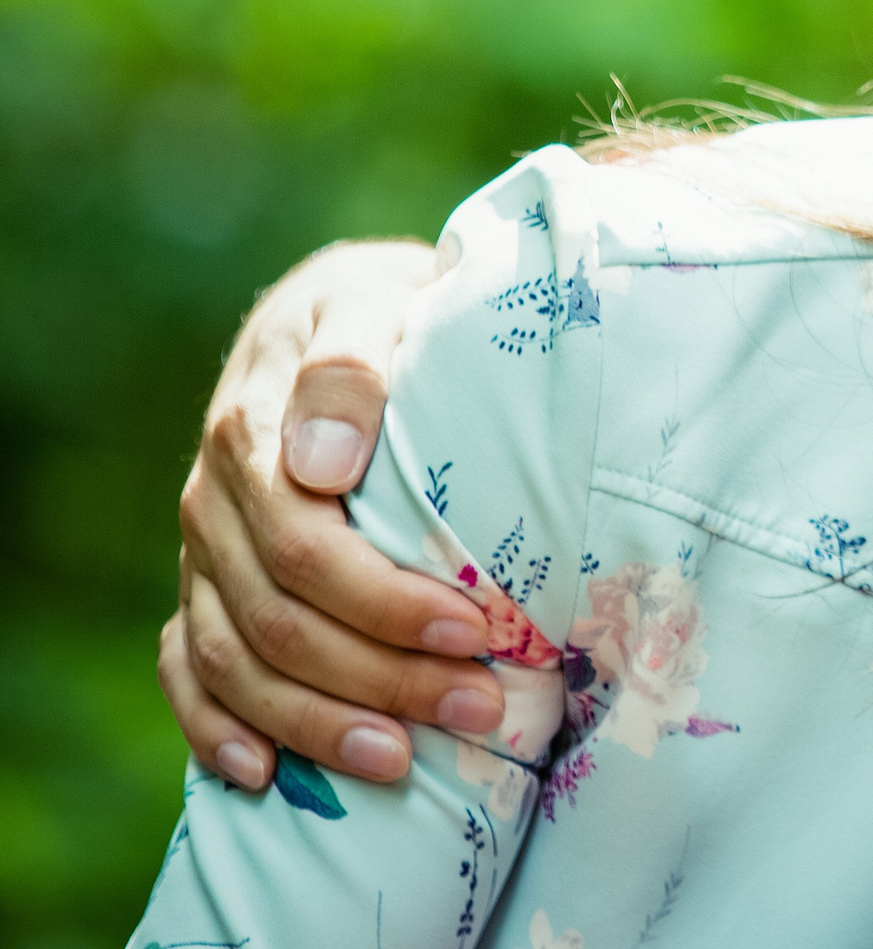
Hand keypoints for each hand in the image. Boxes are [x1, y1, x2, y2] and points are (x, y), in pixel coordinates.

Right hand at [165, 238, 503, 789]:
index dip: (385, 600)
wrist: (346, 306)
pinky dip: (217, 728)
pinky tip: (264, 775)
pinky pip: (188, 668)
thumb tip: (320, 460)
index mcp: (254, 432)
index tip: (475, 630)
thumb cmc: (387, 309)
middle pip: (279, 618)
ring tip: (403, 763)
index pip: (307, 545)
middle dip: (381, 675)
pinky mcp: (206, 581)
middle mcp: (215, 501)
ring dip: (316, 723)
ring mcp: (204, 549)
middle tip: (479, 708)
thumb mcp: (374, 302)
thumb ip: (349, 366)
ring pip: (236, 661)